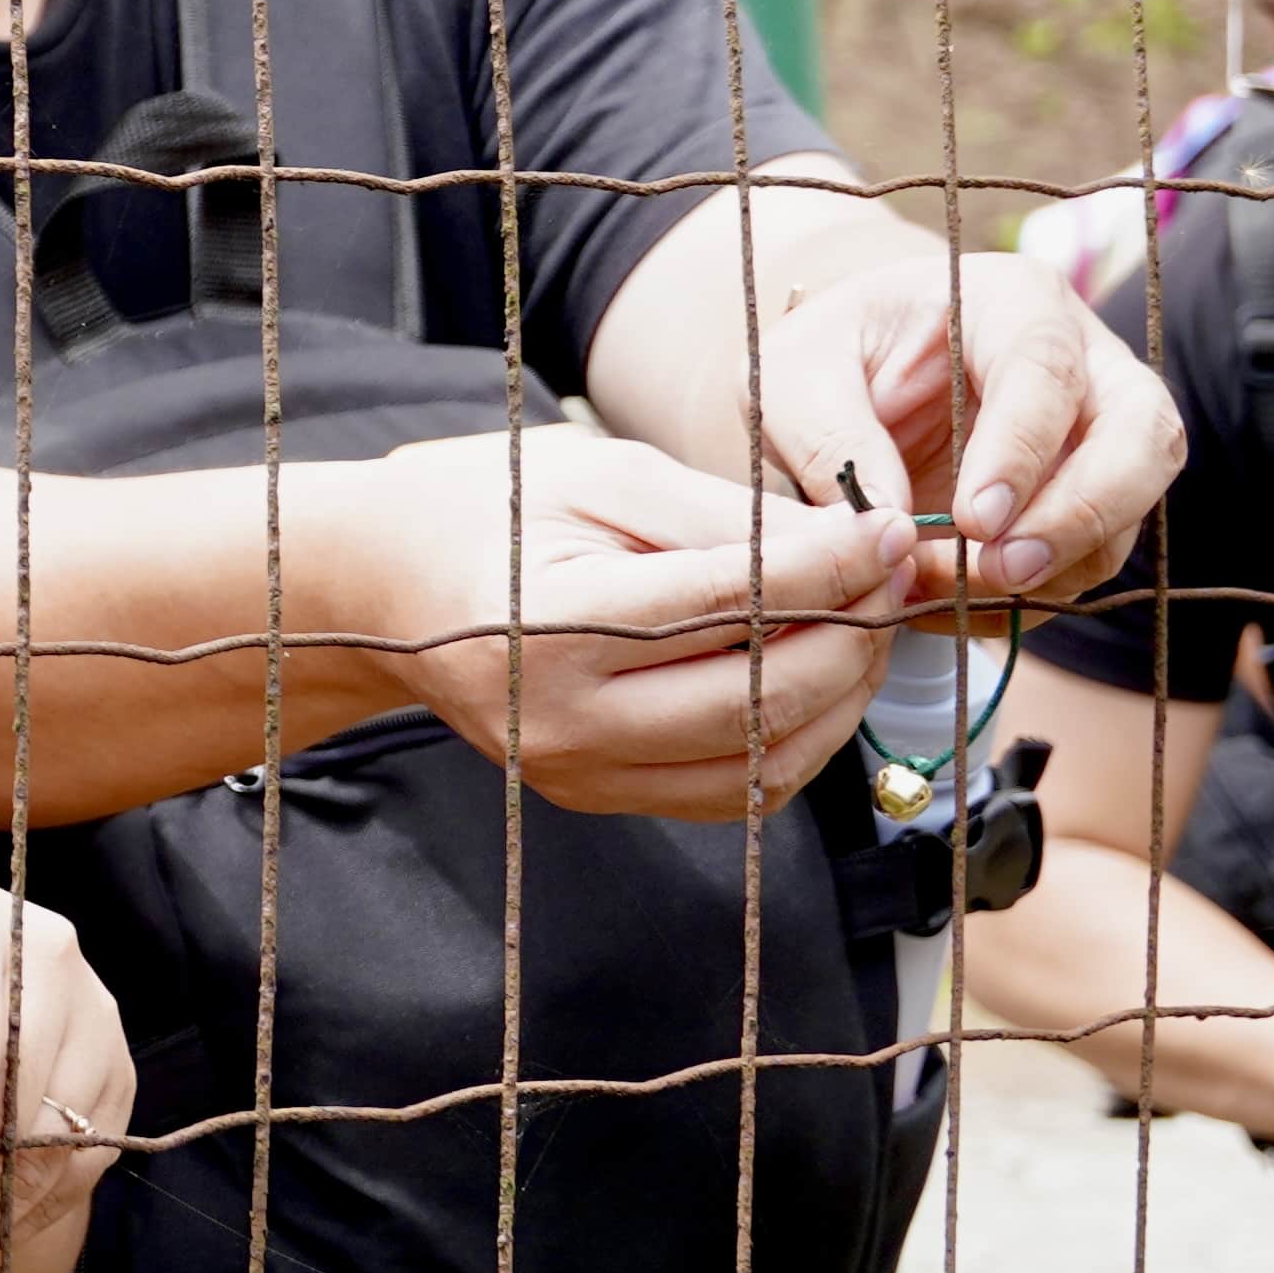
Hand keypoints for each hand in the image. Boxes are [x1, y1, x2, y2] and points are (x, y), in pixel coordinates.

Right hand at [302, 430, 922, 821]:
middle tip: (890, 580)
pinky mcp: (594, 795)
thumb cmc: (492, 510)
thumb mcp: (602, 476)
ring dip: (840, 697)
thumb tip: (854, 549)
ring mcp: (576, 770)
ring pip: (760, 759)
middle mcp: (561, 718)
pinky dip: (793, 741)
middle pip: (759, 696)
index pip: (732, 607)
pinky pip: (730, 791)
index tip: (887, 535)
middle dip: (853, 636)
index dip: (832, 572)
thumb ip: (727, 518)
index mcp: (551, 623)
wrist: (383, 589)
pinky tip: (809, 680)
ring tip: (860, 628)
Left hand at [757, 235, 1185, 600]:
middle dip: (1080, 514)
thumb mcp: (794, 375)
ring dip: (1051, 569)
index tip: (973, 520)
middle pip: (1144, 436)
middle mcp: (1086, 362)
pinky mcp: (1092, 499)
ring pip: (1130, 509)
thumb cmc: (829, 358)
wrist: (851, 380)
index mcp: (1015, 302)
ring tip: (948, 591)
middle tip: (1000, 569)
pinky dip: (1032, 595)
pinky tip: (954, 603)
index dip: (1020, 451)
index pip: (1047, 370)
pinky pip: (1091, 559)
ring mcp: (1104, 433)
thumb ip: (833, 437)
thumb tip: (890, 525)